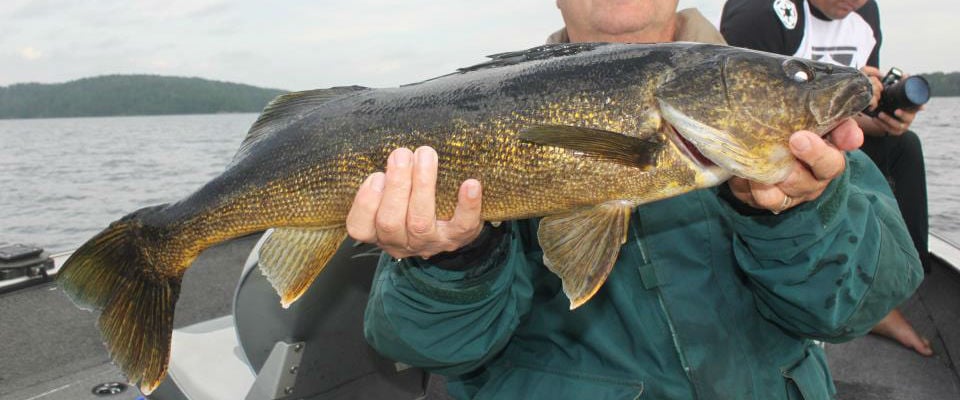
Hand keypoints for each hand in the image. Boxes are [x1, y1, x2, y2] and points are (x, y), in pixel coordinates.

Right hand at [346, 146, 484, 258]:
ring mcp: (429, 242)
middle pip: (390, 222)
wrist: (449, 226)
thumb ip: (386, 179)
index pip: (360, 227)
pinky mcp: (457, 238)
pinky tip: (470, 184)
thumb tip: (390, 150)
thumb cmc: (411, 203)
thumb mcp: (391, 196)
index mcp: (377, 231)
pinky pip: (462, 225)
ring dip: (422, 185)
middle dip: (396, 185)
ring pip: (420, 222)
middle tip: (401, 154)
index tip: (376, 176)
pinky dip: (467, 205)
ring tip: (425, 155)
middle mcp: (400, 242)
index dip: (366, 203)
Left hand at [727, 118, 861, 213]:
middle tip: (771, 152)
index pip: (830, 164)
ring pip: (773, 198)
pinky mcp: (758, 199)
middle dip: (786, 169)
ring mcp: (783, 196)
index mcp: (827, 164)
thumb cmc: (803, 131)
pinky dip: (741, 183)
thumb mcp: (823, 123)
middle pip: (800, 183)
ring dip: (762, 181)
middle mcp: (808, 185)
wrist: (775, 145)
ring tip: (753, 163)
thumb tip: (854, 139)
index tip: (798, 138)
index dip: (816, 153)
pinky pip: (748, 196)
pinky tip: (738, 169)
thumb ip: (839, 124)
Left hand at [860, 67, 921, 135]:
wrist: (887, 117)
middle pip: (908, 118)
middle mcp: (909, 118)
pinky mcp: (894, 132)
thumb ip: (901, 85)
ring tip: (880, 114)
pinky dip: (880, 124)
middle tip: (896, 111)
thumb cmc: (894, 104)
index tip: (920, 107)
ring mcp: (902, 126)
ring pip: (897, 125)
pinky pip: (888, 130)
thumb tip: (906, 74)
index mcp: (912, 109)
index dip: (920, 107)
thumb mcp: (897, 95)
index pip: (918, 107)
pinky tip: (875, 119)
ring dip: (888, 120)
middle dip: (903, 115)